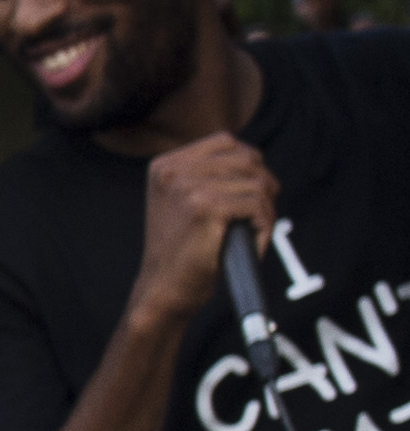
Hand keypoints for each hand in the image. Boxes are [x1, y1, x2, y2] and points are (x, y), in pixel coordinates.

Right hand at [130, 132, 283, 331]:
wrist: (165, 288)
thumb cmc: (182, 250)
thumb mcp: (184, 201)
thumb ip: (209, 174)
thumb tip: (256, 159)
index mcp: (165, 165)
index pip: (226, 141)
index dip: (249, 165)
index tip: (250, 192)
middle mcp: (172, 170)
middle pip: (248, 159)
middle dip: (263, 188)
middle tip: (257, 217)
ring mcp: (187, 187)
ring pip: (257, 183)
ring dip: (266, 210)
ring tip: (253, 233)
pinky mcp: (205, 207)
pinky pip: (257, 205)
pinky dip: (264, 226)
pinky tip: (253, 243)